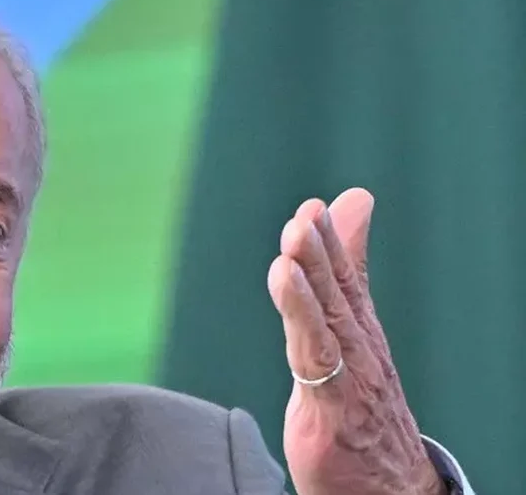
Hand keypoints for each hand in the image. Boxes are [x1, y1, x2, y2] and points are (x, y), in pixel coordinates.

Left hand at [267, 188, 445, 494]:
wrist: (388, 489)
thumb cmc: (360, 414)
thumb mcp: (344, 354)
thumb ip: (333, 305)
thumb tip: (333, 286)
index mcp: (358, 337)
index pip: (347, 282)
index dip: (332, 242)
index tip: (317, 206)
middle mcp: (359, 351)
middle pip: (338, 291)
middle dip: (322, 247)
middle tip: (308, 211)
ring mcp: (350, 378)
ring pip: (328, 317)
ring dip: (312, 272)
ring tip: (297, 234)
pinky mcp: (332, 408)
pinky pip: (314, 356)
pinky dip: (300, 316)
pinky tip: (285, 284)